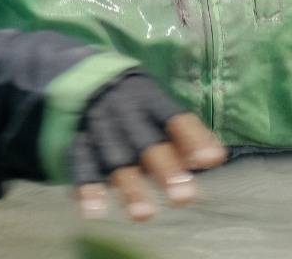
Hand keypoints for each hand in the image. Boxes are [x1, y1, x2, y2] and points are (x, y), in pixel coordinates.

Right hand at [70, 71, 226, 221]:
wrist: (84, 76)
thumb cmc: (135, 103)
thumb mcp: (157, 106)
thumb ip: (181, 135)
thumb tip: (212, 159)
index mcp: (150, 99)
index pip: (176, 119)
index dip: (194, 139)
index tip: (213, 160)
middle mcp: (126, 111)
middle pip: (147, 141)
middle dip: (165, 169)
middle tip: (184, 198)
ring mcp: (100, 125)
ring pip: (116, 157)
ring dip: (130, 187)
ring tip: (144, 215)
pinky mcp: (78, 138)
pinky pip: (81, 162)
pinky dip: (87, 186)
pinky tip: (94, 211)